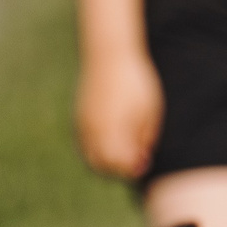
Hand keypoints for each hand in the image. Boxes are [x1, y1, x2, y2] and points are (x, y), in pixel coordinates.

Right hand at [77, 51, 162, 180]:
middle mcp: (93, 130)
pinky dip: (95, 153)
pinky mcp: (77, 119)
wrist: (109, 55)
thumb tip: (140, 161)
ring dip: (106, 164)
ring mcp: (82, 125)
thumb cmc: (136, 82)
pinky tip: (110, 146)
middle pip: (102, 166)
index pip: (118, 164)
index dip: (132, 169)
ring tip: (125, 153)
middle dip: (119, 170)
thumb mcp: (149, 110)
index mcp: (112, 129)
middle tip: (136, 161)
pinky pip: (82, 147)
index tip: (145, 161)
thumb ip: (144, 138)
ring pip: (89, 159)